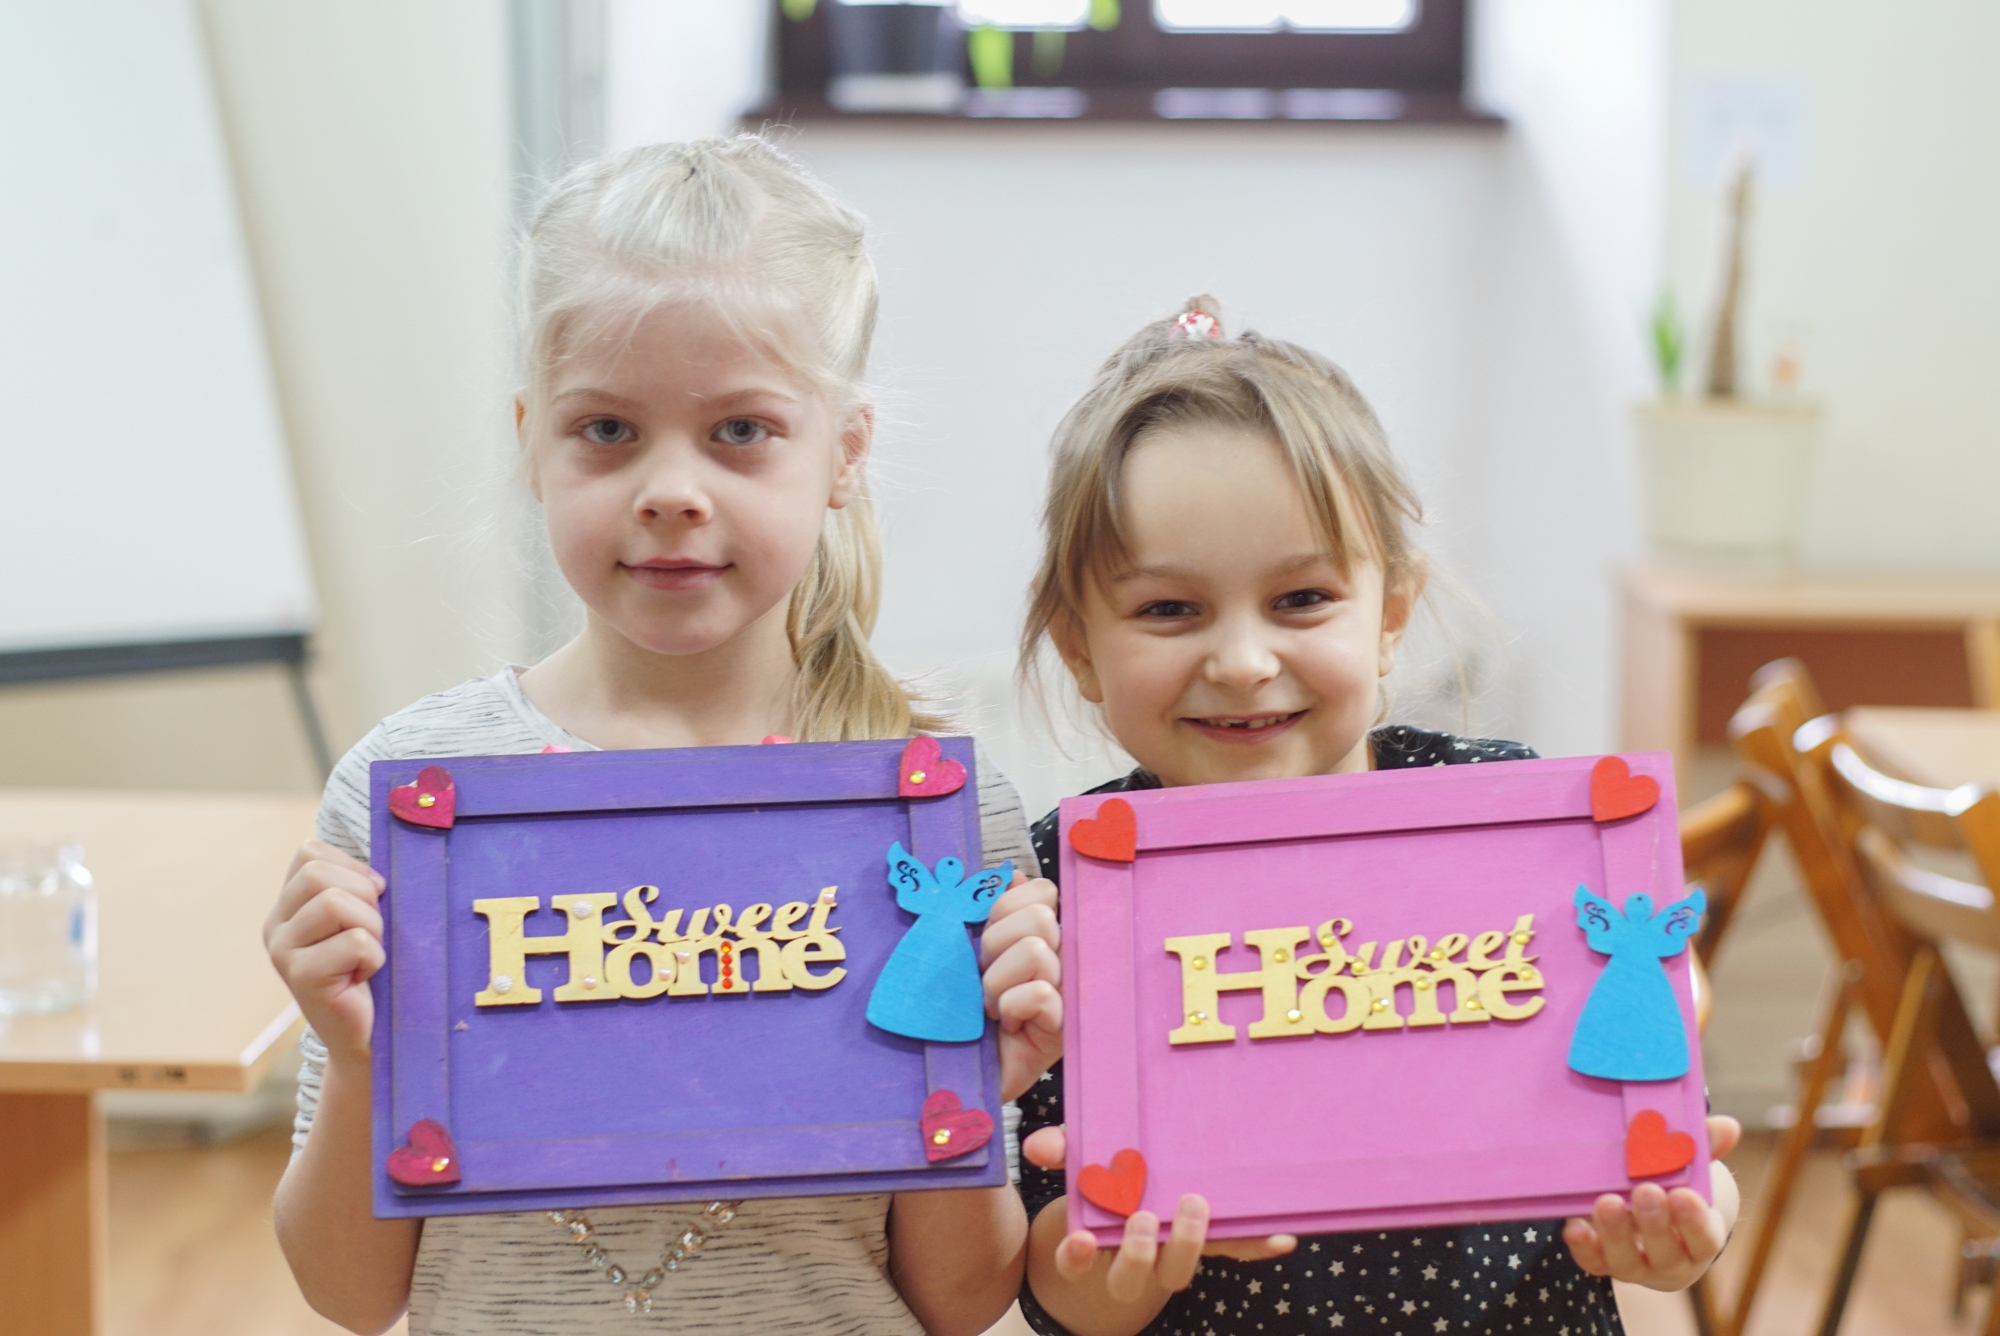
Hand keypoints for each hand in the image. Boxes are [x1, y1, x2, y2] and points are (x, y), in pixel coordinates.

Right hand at [263, 839, 386, 1064]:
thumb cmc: (376, 969)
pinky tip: (364, 977)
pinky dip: (375, 957)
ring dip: (371, 927)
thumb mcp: (365, 916)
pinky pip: (356, 942)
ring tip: (368, 955)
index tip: (372, 898)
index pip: (310, 851)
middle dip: (363, 896)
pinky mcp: (300, 978)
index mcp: (288, 904)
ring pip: (334, 902)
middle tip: (372, 932)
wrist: (371, 1034)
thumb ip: (357, 884)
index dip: (353, 868)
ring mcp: (283, 952)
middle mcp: (276, 925)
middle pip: (317, 872)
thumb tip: (382, 855)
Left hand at [982, 869, 1061, 1100]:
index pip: (1042, 890)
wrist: (956, 1064)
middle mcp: (1062, 956)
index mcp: (1040, 932)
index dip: (1004, 907)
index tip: (985, 939)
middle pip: (1040, 916)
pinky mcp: (1063, 1027)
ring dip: (998, 982)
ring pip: (1037, 951)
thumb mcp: (968, 950)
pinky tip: (1007, 1025)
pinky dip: (1011, 1008)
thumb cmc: (962, 1006)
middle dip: (996, 945)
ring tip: (991, 1005)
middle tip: (984, 977)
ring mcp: (1067, 991)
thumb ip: (988, 910)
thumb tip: (1011, 875)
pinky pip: (1040, 994)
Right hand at [1024, 1123, 1294, 1301]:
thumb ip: (1063, 1151)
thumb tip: (1039, 1145)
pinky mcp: (1206, 1244)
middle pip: (1132, 1278)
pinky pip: (1231, 1251)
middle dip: (1138, 1254)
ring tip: (1194, 1206)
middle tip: (1141, 1218)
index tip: (1078, 1240)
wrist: (1138, 1203)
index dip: (1075, 1257)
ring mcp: (1170, 1256)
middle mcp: (1131, 1260)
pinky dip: (1255, 1246)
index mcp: (1091, 1242)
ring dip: (1187, 1244)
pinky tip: (1282, 1237)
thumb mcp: (1078, 1163)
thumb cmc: (1102, 1181)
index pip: (1075, 1261)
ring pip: (1178, 1272)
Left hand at [1564, 1115, 1741, 1290]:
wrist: (1646, 1207)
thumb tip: (1728, 1126)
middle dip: (1655, 1223)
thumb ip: (1705, 1148)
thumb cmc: (1675, 1183)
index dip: (1694, 1221)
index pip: (1705, 1238)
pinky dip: (1583, 1246)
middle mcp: (1671, 1260)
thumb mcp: (1691, 1166)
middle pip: (1667, 1254)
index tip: (1683, 1194)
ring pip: (1627, 1262)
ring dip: (1616, 1233)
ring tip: (1608, 1201)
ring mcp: (1637, 1265)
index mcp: (1701, 1238)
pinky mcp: (1603, 1262)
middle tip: (1645, 1190)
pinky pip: (1593, 1262)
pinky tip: (1574, 1226)